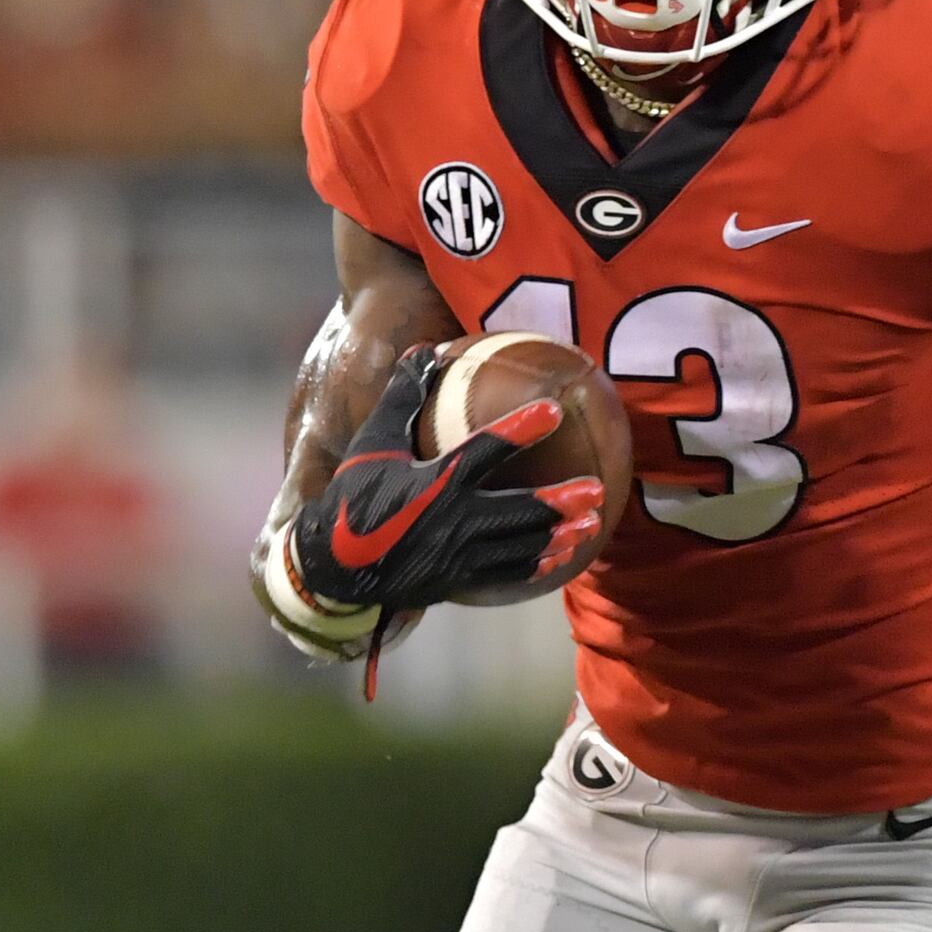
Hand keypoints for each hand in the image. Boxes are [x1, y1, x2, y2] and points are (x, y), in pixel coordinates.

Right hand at [283, 345, 608, 616]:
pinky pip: (506, 574)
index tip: (554, 411)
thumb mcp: (373, 444)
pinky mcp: (458, 580)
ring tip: (593, 524)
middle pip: (516, 513)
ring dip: (558, 536)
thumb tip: (423, 351)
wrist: (333, 566)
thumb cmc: (355, 497)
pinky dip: (537, 565)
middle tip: (597, 490)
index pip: (484, 451)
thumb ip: (402, 398)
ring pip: (519, 547)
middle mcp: (451, 522)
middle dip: (558, 502)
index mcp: (434, 484)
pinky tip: (563, 557)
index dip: (520, 429)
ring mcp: (457, 556)